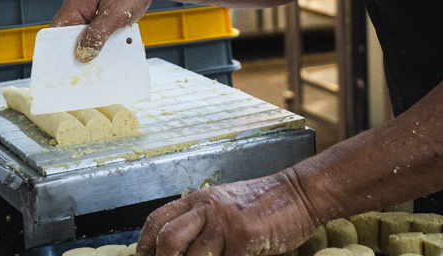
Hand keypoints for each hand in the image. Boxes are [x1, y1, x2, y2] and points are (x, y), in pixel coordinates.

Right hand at [50, 0, 159, 60]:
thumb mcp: (116, 11)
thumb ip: (98, 33)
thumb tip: (82, 54)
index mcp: (74, 7)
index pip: (54, 33)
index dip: (55, 52)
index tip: (60, 71)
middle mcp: (79, 12)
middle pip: (69, 40)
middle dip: (77, 56)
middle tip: (85, 75)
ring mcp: (90, 16)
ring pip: (85, 40)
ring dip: (94, 52)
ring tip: (101, 68)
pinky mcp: (102, 20)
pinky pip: (98, 37)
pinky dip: (105, 46)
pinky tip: (113, 55)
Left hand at [137, 171, 315, 255]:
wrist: (298, 194)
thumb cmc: (262, 204)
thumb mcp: (224, 205)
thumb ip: (202, 222)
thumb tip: (179, 249)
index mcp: (199, 199)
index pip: (157, 220)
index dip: (144, 246)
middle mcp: (208, 208)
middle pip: (167, 240)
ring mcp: (226, 223)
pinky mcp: (245, 238)